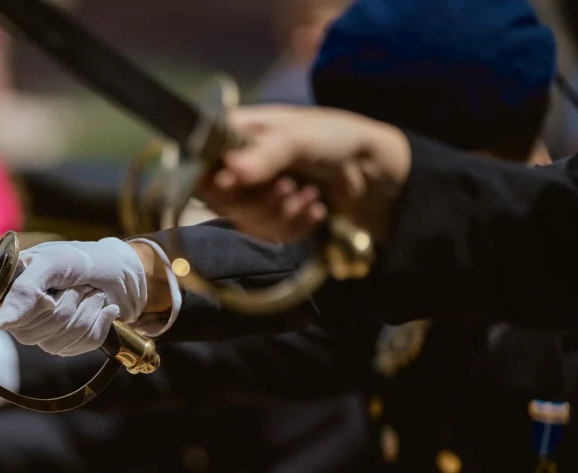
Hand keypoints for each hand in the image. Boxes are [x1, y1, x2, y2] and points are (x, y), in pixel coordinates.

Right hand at [0, 237, 146, 355]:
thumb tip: (1, 323)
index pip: (5, 319)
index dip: (34, 310)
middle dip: (66, 306)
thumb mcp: (54, 262)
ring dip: (85, 313)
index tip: (51, 296)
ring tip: (92, 293)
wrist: (124, 271)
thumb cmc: (86, 259)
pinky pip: (80, 346)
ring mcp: (45, 331)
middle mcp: (23, 313)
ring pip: (57, 343)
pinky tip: (104, 309)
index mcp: (11, 287)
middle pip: (31, 335)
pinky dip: (99, 324)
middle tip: (79, 286)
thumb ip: (25, 289)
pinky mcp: (69, 343)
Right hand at [199, 105, 411, 242]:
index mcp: (236, 134)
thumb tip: (229, 173)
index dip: (213, 180)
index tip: (235, 186)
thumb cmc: (337, 138)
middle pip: (219, 198)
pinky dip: (293, 226)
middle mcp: (238, 164)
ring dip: (280, 214)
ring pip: (245, 220)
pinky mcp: (273, 217)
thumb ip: (265, 154)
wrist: (379, 172)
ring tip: (309, 196)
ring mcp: (256, 192)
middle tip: (288, 188)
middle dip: (257, 201)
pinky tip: (316, 210)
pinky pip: (268, 234)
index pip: (199, 162)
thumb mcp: (301, 138)